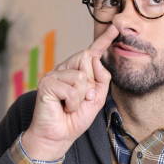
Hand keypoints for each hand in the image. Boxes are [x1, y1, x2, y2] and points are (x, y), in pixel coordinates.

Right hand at [22, 25, 118, 160]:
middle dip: (90, 83)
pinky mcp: (47, 83)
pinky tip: (64, 108)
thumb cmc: (74, 119)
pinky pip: (71, 89)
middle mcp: (64, 69)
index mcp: (76, 72)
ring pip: (81, 77)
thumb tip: (96, 58)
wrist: (58, 136)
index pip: (91, 53)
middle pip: (87, 59)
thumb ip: (102, 79)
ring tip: (70, 106)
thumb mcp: (97, 99)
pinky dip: (73, 103)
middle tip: (81, 101)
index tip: (116, 27)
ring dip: (81, 97)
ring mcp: (54, 75)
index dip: (104, 40)